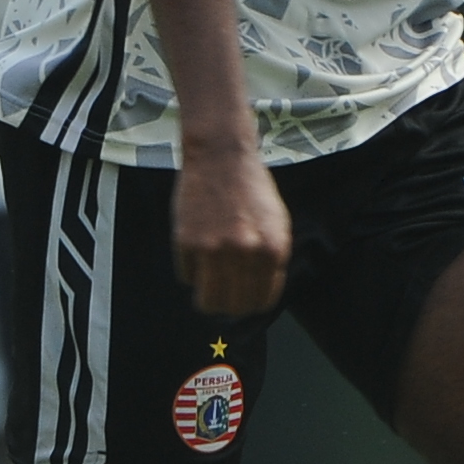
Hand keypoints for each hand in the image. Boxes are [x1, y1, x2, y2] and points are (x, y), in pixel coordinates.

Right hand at [173, 148, 291, 318]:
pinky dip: (190, 268)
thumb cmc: (251, 189)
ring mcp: (215, 249)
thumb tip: (258, 296)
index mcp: (274, 250)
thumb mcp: (276, 224)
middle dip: (228, 305)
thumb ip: (271, 261)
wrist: (221, 155)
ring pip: (208, 301)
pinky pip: (187, 275)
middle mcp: (247, 253)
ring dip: (207, 297)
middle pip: (235, 307)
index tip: (243, 297)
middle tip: (222, 293)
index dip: (251, 302)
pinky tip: (196, 247)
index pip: (262, 301)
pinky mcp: (187, 242)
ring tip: (206, 282)